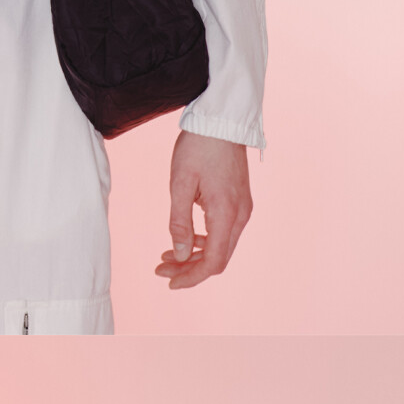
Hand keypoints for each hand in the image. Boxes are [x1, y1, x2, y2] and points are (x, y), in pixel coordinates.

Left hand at [157, 135, 253, 291]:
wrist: (221, 121)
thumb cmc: (198, 146)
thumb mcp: (180, 184)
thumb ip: (178, 222)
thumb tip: (178, 254)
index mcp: (226, 213)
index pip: (212, 262)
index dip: (191, 277)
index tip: (169, 282)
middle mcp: (240, 216)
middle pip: (217, 259)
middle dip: (189, 269)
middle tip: (160, 269)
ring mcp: (243, 210)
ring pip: (221, 248)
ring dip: (195, 257)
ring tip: (166, 256)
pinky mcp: (239, 203)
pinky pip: (223, 233)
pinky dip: (204, 242)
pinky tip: (184, 240)